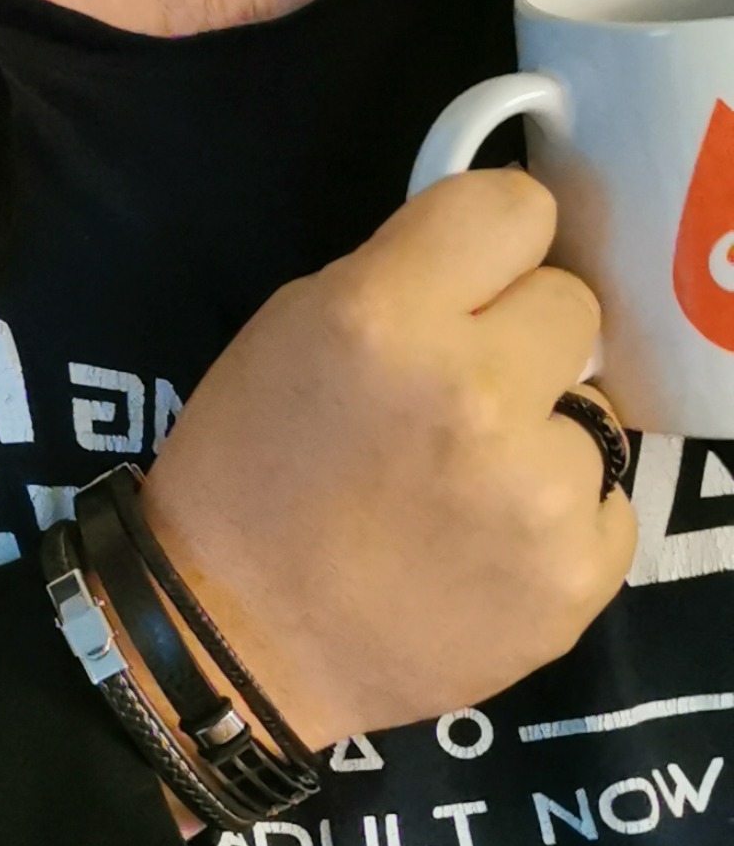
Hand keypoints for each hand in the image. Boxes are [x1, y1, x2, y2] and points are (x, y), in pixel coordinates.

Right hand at [144, 168, 634, 749]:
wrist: (236, 638)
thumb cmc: (246, 472)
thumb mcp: (287, 334)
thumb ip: (398, 283)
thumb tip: (496, 268)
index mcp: (382, 317)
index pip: (516, 207)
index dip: (490, 243)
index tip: (470, 279)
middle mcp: (474, 391)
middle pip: (572, 304)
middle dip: (518, 339)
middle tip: (455, 392)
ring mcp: (539, 490)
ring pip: (598, 409)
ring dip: (541, 434)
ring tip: (462, 485)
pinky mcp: (580, 572)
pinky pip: (610, 501)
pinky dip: (558, 518)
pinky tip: (486, 544)